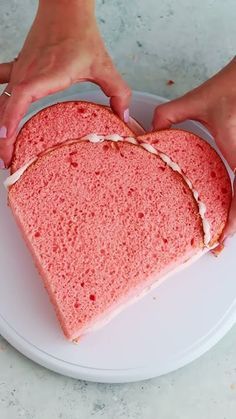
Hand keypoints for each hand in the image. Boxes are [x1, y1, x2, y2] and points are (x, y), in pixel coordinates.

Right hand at [0, 0, 130, 166]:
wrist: (65, 10)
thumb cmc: (81, 36)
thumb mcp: (104, 66)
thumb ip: (118, 92)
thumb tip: (125, 117)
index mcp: (48, 75)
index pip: (22, 98)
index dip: (11, 119)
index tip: (5, 138)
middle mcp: (29, 74)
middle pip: (6, 107)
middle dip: (3, 136)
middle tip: (7, 160)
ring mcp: (21, 71)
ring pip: (2, 100)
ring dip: (0, 124)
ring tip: (2, 147)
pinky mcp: (19, 67)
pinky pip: (2, 84)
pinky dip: (0, 102)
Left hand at [152, 58, 235, 242]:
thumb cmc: (227, 88)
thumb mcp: (195, 101)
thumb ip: (168, 115)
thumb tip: (148, 133)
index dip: (233, 220)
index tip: (221, 239)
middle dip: (233, 228)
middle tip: (216, 248)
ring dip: (235, 217)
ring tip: (221, 235)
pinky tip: (226, 210)